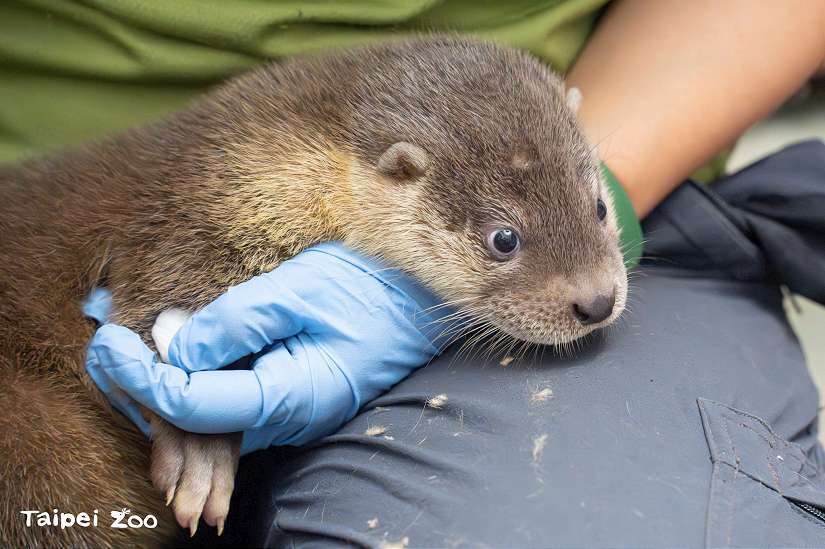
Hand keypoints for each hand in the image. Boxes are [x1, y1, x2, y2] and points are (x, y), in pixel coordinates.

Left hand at [85, 242, 454, 453]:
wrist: (424, 299)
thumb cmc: (373, 288)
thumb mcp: (302, 289)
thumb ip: (235, 320)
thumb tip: (176, 346)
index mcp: (290, 394)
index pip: (193, 403)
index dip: (142, 376)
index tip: (110, 340)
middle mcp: (286, 417)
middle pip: (194, 423)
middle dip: (140, 391)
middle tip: (101, 352)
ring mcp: (288, 411)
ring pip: (210, 420)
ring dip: (162, 396)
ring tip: (117, 368)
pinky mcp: (288, 394)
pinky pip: (233, 405)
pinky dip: (196, 392)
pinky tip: (169, 378)